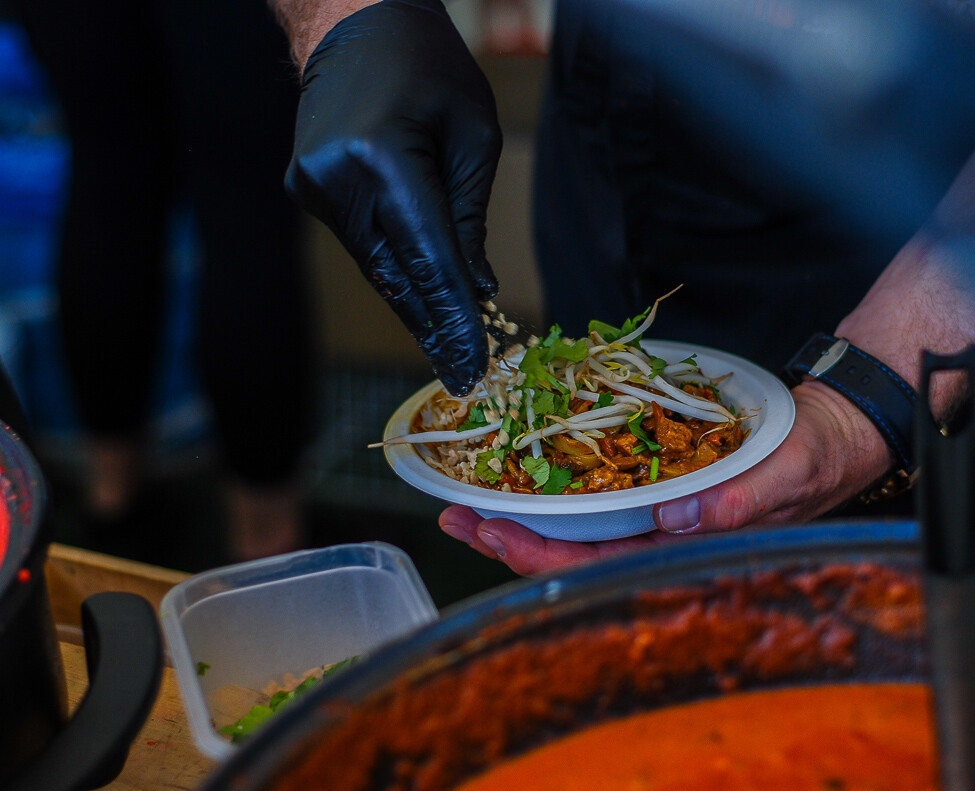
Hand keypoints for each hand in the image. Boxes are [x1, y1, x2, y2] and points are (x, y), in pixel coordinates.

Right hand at [286, 0, 500, 394]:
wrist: (354, 20)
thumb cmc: (430, 68)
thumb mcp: (473, 136)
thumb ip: (469, 218)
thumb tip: (475, 289)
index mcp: (381, 158)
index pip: (428, 259)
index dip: (454, 319)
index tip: (474, 365)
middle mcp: (335, 180)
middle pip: (396, 275)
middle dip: (434, 329)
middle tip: (464, 376)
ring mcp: (312, 187)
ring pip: (377, 267)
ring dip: (415, 306)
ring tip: (451, 351)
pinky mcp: (306, 189)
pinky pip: (362, 244)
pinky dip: (395, 271)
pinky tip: (422, 304)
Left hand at [438, 382, 893, 574]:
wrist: (833, 428)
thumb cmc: (817, 458)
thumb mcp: (789, 472)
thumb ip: (742, 499)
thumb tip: (681, 517)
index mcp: (686, 546)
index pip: (601, 566)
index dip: (541, 557)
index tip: (493, 534)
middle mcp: (662, 535)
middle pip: (572, 552)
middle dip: (509, 539)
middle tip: (454, 517)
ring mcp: (656, 511)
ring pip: (576, 525)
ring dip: (521, 514)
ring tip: (467, 499)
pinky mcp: (656, 481)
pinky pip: (597, 492)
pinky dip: (555, 484)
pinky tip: (523, 472)